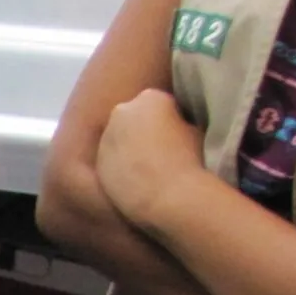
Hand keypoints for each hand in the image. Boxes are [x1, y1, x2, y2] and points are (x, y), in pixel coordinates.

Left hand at [96, 89, 207, 225]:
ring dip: (132, 149)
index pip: (163, 105)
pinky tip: (138, 182)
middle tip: (165, 154)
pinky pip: (112, 161)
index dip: (175, 123)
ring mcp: (107, 136)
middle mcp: (122, 111)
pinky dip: (122, 168)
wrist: (168, 197)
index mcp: (150, 97)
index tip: (183, 139)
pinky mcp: (98, 161)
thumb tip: (179, 127)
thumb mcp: (197, 131)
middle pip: (136, 119)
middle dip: (147, 131)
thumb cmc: (190, 161)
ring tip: (151, 171)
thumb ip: (182, 122)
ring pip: (121, 140)